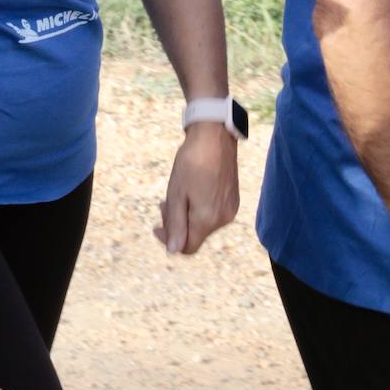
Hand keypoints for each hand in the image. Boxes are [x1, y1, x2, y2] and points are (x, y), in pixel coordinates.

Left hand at [155, 121, 238, 253]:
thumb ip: (175, 224)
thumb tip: (173, 251)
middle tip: (164, 203)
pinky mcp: (233, 199)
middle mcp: (223, 219)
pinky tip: (192, 190)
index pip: (188, 247)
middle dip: (176, 223)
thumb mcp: (176, 194)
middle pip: (195, 235)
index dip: (170, 241)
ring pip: (203, 223)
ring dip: (187, 214)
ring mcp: (230, 209)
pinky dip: (199, 207)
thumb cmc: (192, 163)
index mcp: (207, 220)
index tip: (156, 226)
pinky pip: (213, 213)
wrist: (214, 137)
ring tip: (178, 192)